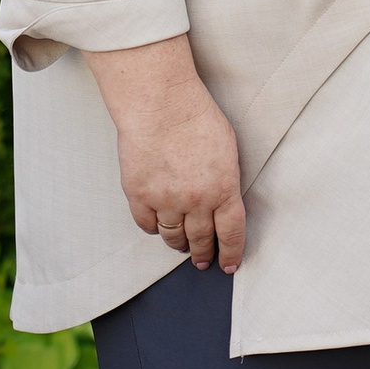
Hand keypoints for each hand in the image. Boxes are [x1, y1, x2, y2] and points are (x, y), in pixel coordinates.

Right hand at [86, 34, 247, 272]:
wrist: (159, 104)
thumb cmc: (196, 116)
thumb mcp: (227, 149)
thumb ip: (226, 180)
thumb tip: (224, 201)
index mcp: (223, 189)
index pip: (231, 234)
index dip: (230, 253)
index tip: (228, 264)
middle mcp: (196, 202)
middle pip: (200, 240)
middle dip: (203, 254)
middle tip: (203, 260)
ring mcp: (165, 201)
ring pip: (172, 237)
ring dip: (178, 244)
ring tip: (181, 245)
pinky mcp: (139, 196)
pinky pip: (147, 225)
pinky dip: (153, 227)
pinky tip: (157, 224)